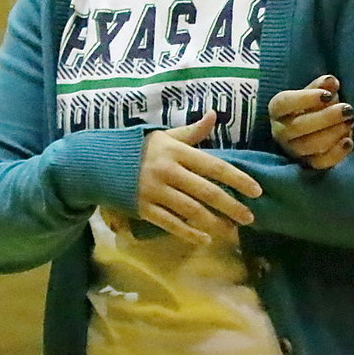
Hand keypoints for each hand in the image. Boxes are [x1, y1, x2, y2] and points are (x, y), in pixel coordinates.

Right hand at [137, 111, 261, 245]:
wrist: (97, 162)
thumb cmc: (137, 147)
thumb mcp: (165, 136)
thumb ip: (192, 131)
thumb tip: (215, 115)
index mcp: (177, 152)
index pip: (215, 167)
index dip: (238, 179)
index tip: (256, 191)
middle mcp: (168, 171)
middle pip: (207, 192)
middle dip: (231, 206)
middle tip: (249, 218)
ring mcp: (155, 192)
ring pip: (191, 211)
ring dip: (214, 223)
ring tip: (231, 231)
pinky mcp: (143, 208)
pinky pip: (170, 223)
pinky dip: (188, 233)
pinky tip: (204, 239)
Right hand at [269, 74, 353, 170]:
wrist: (318, 127)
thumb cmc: (315, 106)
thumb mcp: (316, 92)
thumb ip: (322, 86)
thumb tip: (331, 82)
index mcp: (278, 110)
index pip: (283, 104)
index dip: (306, 99)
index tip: (328, 94)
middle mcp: (281, 132)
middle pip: (297, 127)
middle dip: (326, 117)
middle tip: (347, 109)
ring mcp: (293, 150)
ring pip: (309, 146)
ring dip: (333, 133)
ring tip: (350, 122)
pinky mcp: (307, 165)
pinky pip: (320, 163)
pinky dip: (336, 153)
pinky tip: (348, 141)